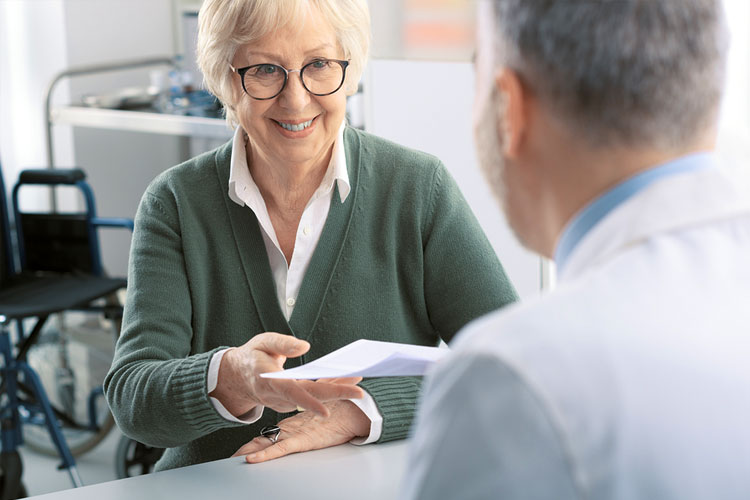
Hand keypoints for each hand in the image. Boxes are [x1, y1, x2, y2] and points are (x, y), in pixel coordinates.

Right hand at [209, 333, 363, 416]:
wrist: (238, 376)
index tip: (326, 411)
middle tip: (359, 392)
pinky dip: (328, 390)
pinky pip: (312, 398)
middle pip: (309, 398)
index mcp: (269, 379)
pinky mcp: (290, 402)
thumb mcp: (263, 341)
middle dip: (335, 395)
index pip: (291, 392)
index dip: (309, 403)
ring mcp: (283, 402)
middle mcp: (277, 395)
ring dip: (336, 391)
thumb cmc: (253, 355)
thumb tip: (304, 346)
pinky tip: (344, 382)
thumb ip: (282, 343)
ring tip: (357, 380)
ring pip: (313, 398)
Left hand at [232, 397, 370, 462]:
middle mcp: (292, 428)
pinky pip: (278, 450)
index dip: (259, 440)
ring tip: (234, 459)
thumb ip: (320, 410)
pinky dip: (263, 455)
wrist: (353, 411)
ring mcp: (295, 433)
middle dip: (249, 448)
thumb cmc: (342, 410)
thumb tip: (319, 411)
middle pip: (266, 438)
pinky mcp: (301, 440)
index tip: (245, 449)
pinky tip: (251, 459)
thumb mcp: (327, 409)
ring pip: (267, 444)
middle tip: (233, 456)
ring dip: (250, 452)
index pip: (274, 432)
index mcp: (297, 422)